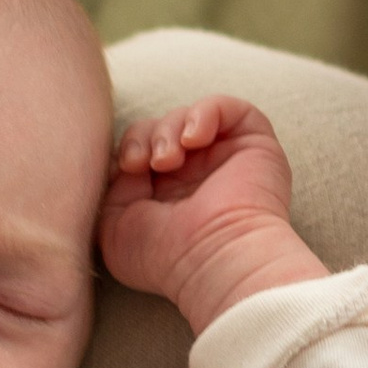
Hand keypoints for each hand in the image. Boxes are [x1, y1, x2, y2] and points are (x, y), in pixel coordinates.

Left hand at [98, 95, 322, 335]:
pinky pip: (228, 107)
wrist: (213, 261)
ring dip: (169, 129)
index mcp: (168, 196)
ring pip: (189, 116)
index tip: (128, 168)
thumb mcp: (114, 225)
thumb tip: (127, 161)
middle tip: (146, 164)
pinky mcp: (255, 145)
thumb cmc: (165, 258)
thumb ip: (112, 189)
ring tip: (168, 161)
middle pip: (161, 127)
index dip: (130, 147)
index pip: (143, 149)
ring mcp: (226, 160)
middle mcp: (198, 177)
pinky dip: (205, 113)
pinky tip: (194, 139)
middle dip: (146, 136)